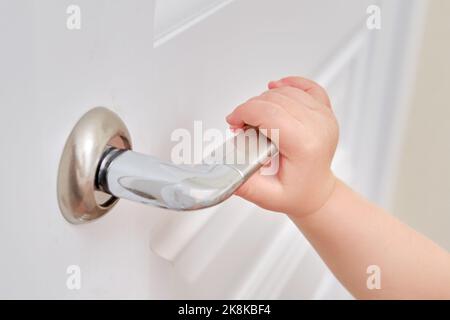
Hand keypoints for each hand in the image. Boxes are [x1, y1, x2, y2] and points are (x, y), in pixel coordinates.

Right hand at [226, 76, 338, 216]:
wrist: (316, 192)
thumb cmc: (296, 194)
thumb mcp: (266, 196)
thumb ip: (243, 184)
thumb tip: (222, 171)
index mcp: (304, 146)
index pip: (269, 113)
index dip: (244, 112)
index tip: (233, 122)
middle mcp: (318, 127)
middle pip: (274, 99)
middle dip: (250, 107)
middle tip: (241, 126)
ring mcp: (324, 117)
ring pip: (286, 91)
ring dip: (264, 99)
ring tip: (256, 118)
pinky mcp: (325, 111)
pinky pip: (307, 86)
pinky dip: (290, 84)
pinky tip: (277, 89)